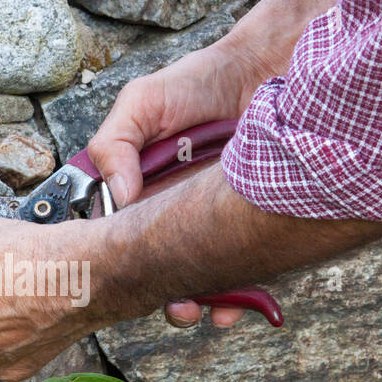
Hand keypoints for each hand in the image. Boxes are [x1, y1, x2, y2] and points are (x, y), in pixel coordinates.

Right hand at [86, 40, 267, 329]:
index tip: (128, 283)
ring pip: (205, 279)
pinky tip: (239, 303)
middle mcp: (177, 215)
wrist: (266, 71)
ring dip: (203, 303)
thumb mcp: (142, 103)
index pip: (126, 241)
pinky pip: (249, 270)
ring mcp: (216, 224)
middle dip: (169, 298)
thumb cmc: (199, 83)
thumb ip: (115, 145)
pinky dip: (242, 294)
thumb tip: (117, 198)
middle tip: (176, 307)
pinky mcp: (255, 226)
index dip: (126, 267)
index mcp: (143, 195)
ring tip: (204, 311)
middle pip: (166, 271)